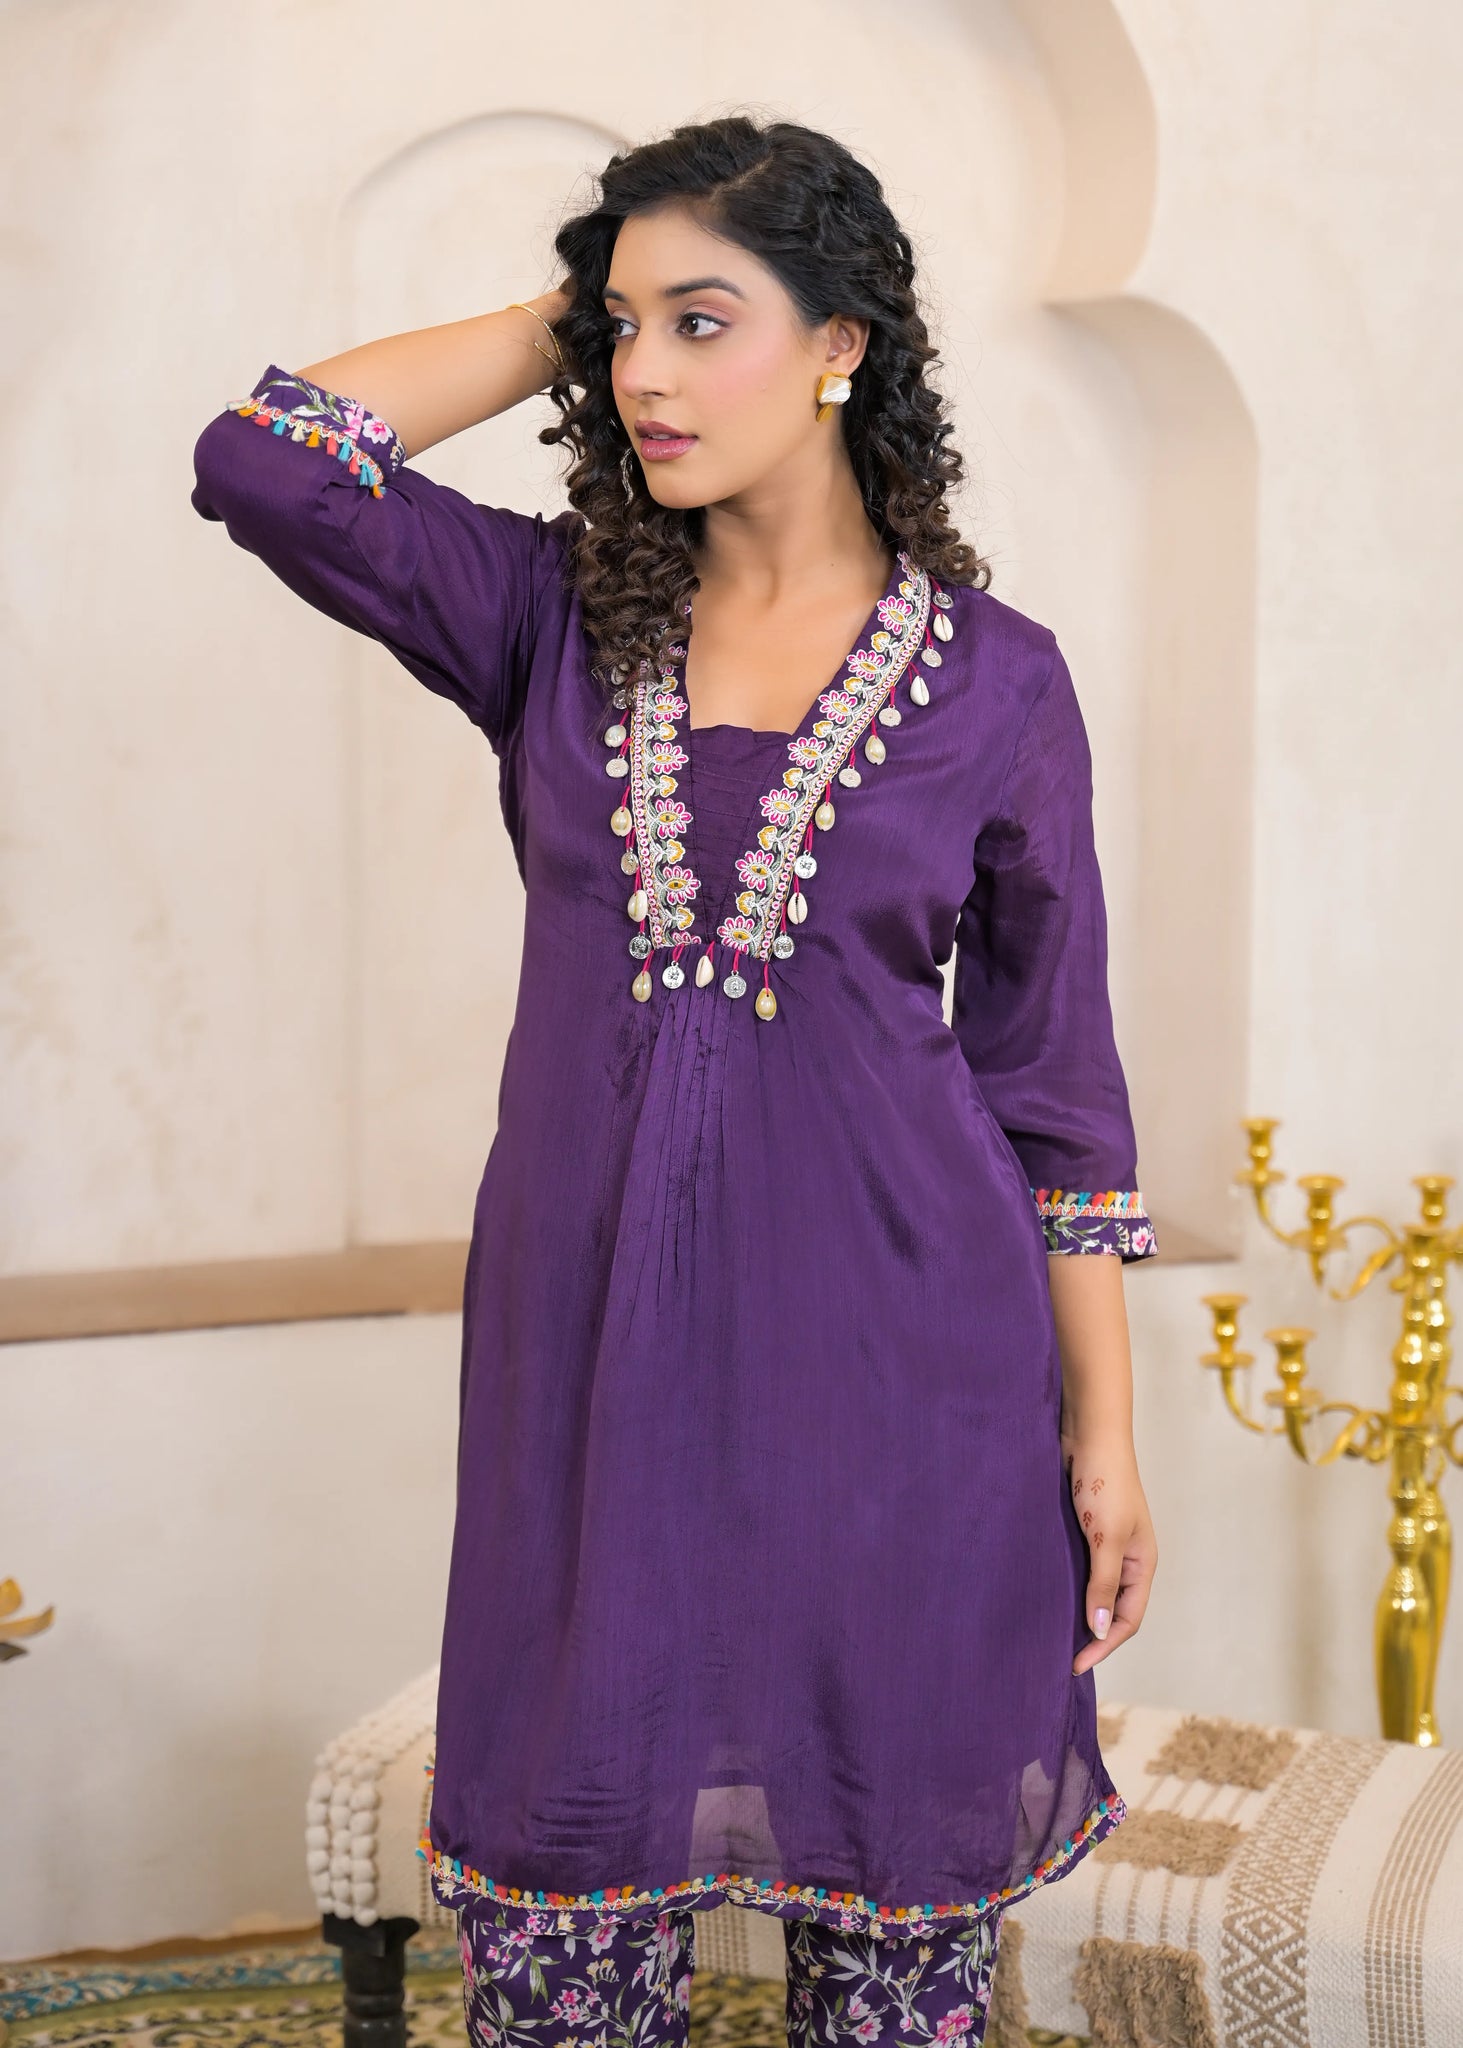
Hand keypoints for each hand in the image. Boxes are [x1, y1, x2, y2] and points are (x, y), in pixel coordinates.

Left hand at [1060, 1424, 1156, 1675]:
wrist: (1088, 1433)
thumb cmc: (1105, 1481)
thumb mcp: (1105, 1536)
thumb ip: (1103, 1583)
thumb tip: (1100, 1630)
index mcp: (1142, 1563)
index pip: (1128, 1620)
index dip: (1104, 1645)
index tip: (1075, 1664)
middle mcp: (1127, 1557)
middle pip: (1113, 1609)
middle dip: (1092, 1635)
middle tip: (1060, 1657)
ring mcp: (1105, 1543)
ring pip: (1093, 1589)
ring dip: (1077, 1611)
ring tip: (1049, 1633)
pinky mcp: (1084, 1528)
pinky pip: (1077, 1567)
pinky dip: (1065, 1585)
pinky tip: (1043, 1594)